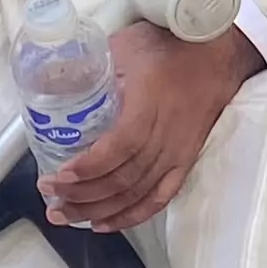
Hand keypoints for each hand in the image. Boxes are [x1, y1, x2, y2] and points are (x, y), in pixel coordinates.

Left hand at [39, 23, 260, 233]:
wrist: (216, 52)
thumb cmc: (169, 45)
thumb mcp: (127, 45)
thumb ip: (93, 64)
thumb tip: (51, 79)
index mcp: (151, 101)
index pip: (121, 145)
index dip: (90, 166)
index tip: (59, 175)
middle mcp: (167, 132)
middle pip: (124, 177)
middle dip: (83, 195)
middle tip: (51, 199)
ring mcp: (178, 151)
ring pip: (137, 192)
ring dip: (99, 210)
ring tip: (65, 214)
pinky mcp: (185, 160)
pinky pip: (159, 198)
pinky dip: (131, 215)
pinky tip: (104, 223)